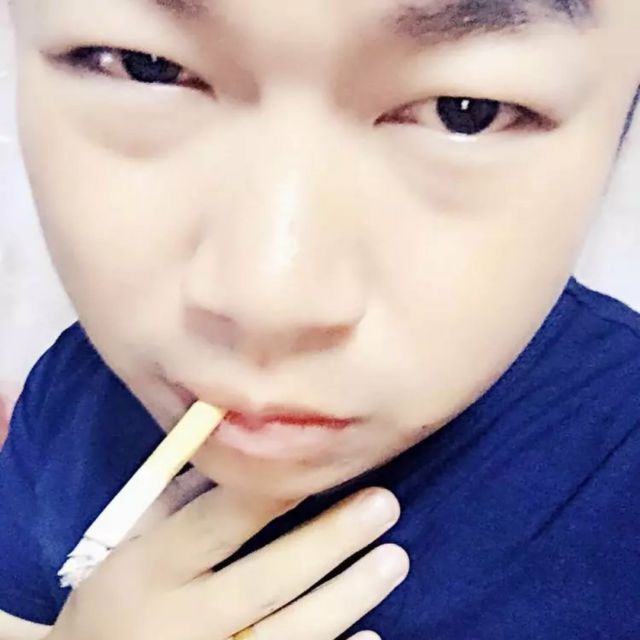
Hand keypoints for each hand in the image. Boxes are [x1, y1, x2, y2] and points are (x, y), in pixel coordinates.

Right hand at [49, 486, 408, 639]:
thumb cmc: (114, 600)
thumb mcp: (125, 546)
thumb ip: (176, 503)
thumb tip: (240, 458)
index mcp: (148, 571)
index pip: (216, 523)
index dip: (271, 491)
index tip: (322, 461)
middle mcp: (179, 623)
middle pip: (266, 580)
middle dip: (330, 540)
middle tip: (384, 504)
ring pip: (289, 635)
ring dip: (348, 597)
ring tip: (393, 559)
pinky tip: (372, 636)